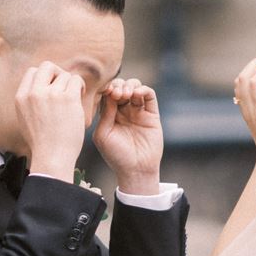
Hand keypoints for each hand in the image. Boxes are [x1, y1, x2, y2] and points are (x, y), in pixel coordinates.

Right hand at [14, 62, 87, 182]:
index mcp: (21, 97)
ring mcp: (51, 94)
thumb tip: (41, 86)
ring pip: (64, 74)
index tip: (52, 87)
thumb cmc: (43, 143)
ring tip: (73, 98)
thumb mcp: (25, 119)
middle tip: (64, 87)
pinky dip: (80, 86)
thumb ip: (30, 101)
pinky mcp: (67, 98)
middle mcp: (34, 93)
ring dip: (70, 84)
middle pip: (47, 66)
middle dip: (57, 73)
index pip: (32, 72)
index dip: (44, 77)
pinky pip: (76, 80)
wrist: (52, 157)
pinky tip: (80, 96)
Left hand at [93, 77, 164, 195]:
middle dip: (118, 85)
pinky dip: (144, 90)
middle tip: (117, 94)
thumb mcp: (103, 134)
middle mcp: (124, 111)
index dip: (108, 88)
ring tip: (126, 94)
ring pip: (135, 87)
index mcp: (110, 114)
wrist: (136, 170)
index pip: (108, 93)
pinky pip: (150, 95)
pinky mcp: (152, 115)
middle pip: (121, 86)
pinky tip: (137, 94)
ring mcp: (138, 111)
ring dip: (130, 85)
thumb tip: (109, 93)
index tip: (107, 92)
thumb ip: (105, 113)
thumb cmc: (116, 155)